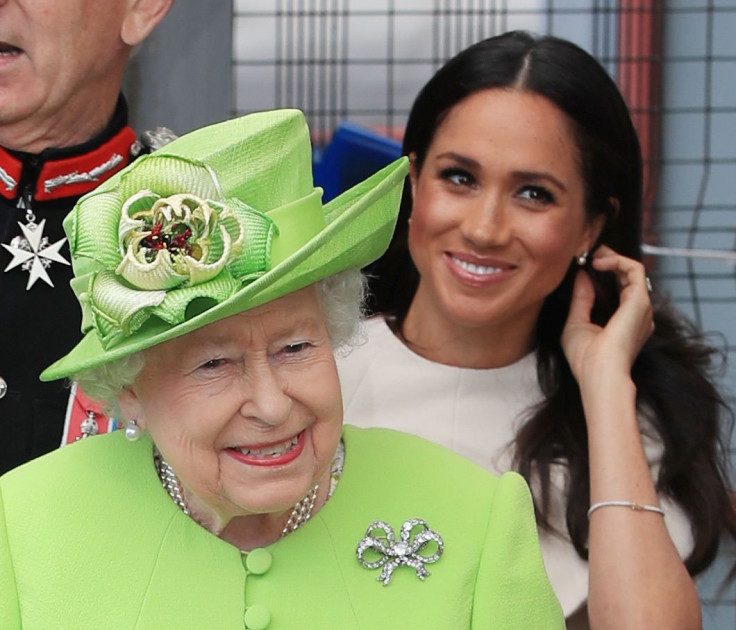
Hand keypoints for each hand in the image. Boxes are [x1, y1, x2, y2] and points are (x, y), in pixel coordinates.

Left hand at [561, 246, 653, 383]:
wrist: (599, 372)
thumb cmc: (586, 358)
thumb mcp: (576, 323)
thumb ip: (581, 299)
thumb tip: (582, 275)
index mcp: (625, 322)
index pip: (619, 290)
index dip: (604, 273)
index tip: (584, 265)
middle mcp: (638, 314)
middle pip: (627, 278)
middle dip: (609, 260)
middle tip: (589, 253)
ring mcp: (642, 307)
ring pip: (632, 270)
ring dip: (612, 257)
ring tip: (592, 255)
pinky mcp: (640, 300)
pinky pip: (634, 269)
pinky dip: (617, 260)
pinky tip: (598, 262)